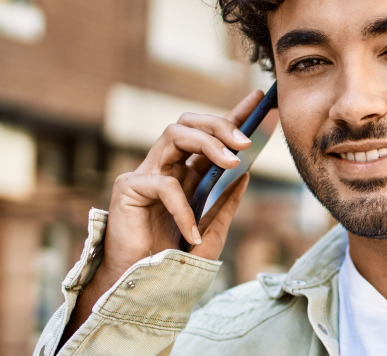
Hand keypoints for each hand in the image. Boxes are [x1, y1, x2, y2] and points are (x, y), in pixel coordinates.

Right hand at [61, 89, 265, 345]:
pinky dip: (184, 207)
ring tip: (232, 163)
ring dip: (207, 143)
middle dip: (219, 125)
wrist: (144, 287)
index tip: (259, 100)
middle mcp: (164, 167)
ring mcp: (144, 174)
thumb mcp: (213, 230)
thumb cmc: (174, 260)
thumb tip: (247, 171)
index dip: (232, 116)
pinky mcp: (127, 188)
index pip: (209, 136)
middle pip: (188, 124)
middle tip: (246, 142)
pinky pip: (164, 183)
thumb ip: (226, 201)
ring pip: (173, 134)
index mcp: (186, 174)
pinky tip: (192, 231)